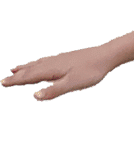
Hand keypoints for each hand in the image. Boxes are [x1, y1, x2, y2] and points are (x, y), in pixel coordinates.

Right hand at [1, 46, 117, 100]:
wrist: (105, 56)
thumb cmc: (90, 71)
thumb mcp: (72, 84)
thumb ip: (54, 91)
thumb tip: (35, 96)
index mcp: (50, 70)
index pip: (29, 77)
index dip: (15, 81)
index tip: (2, 83)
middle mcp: (51, 63)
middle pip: (30, 70)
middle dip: (16, 76)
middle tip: (3, 80)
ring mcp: (57, 60)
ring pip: (36, 64)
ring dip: (24, 68)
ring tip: (15, 70)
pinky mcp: (65, 59)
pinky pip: (45, 61)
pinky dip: (36, 64)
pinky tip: (40, 64)